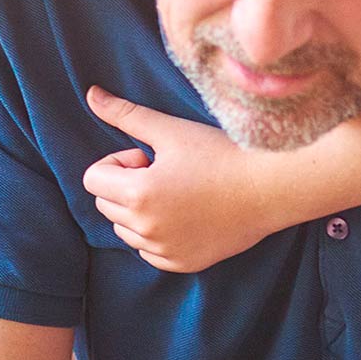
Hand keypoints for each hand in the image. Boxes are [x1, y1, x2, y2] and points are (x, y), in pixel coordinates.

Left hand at [83, 86, 280, 272]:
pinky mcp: (182, 264)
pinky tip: (187, 214)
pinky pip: (147, 250)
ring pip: (124, 229)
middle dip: (125, 185)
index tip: (149, 157)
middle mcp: (147, 229)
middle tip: (166, 173)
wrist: (270, 187)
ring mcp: (164, 251)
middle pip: (105, 204)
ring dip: (138, 210)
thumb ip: (125, 115)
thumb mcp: (170, 130)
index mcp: (139, 194)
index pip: (92, 179)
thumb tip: (91, 95)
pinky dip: (156, 234)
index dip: (118, 162)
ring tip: (177, 193)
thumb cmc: (221, 153)